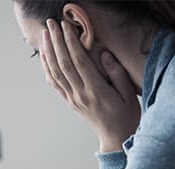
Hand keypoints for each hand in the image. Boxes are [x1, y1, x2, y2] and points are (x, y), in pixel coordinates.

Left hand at [42, 19, 140, 152]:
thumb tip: (104, 55)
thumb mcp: (128, 95)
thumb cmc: (125, 117)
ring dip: (49, 52)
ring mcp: (73, 99)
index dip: (71, 43)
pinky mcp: (70, 102)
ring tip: (45, 34)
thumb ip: (117, 74)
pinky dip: (47, 68)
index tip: (66, 26)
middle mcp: (81, 95)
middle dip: (56, 42)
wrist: (115, 139)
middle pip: (64, 64)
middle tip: (51, 23)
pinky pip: (55, 83)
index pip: (79, 62)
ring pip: (56, 73)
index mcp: (96, 91)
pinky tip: (45, 56)